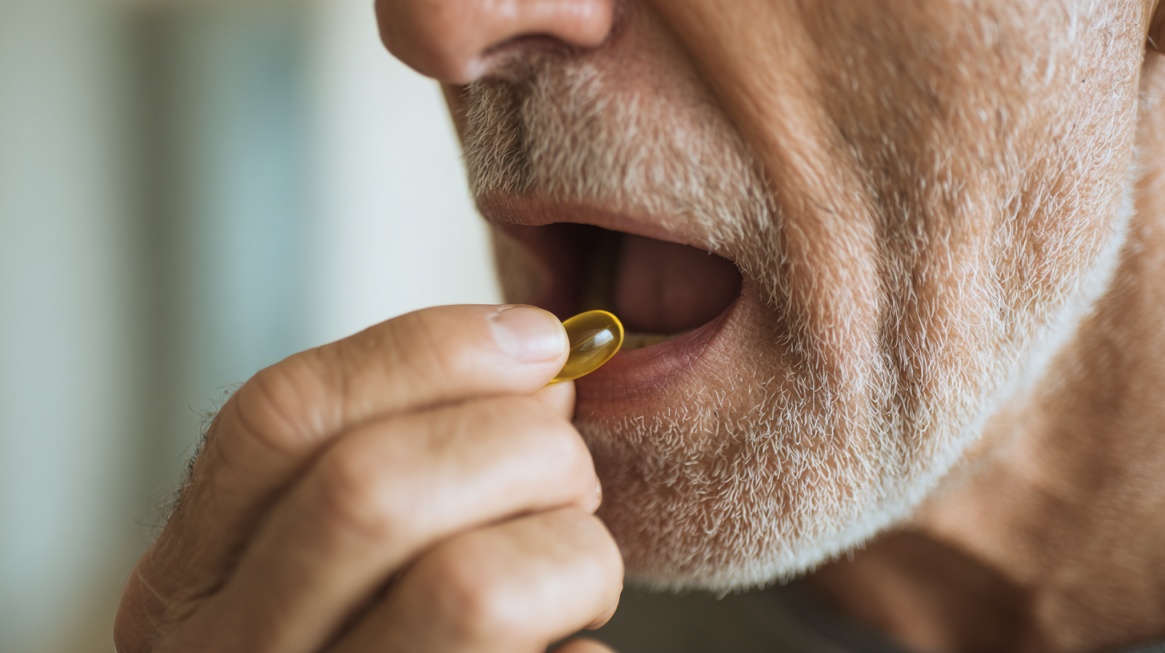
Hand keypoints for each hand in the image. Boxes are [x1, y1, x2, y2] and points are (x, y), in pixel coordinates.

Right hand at [114, 305, 622, 652]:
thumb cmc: (369, 641)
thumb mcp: (325, 556)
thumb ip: (399, 453)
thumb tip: (536, 367)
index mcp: (187, 587)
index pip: (280, 416)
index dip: (427, 351)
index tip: (537, 339)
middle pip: (373, 487)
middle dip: (519, 446)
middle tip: (570, 474)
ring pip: (473, 588)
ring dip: (573, 549)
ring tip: (577, 567)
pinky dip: (583, 640)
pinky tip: (563, 643)